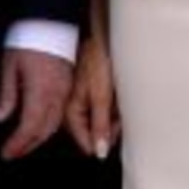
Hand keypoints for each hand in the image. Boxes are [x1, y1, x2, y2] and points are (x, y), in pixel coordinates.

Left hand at [0, 48, 71, 159]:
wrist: (50, 22)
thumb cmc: (28, 41)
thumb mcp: (10, 66)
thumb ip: (7, 95)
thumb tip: (0, 118)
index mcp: (40, 92)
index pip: (29, 127)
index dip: (18, 144)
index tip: (6, 153)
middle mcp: (56, 96)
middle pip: (44, 131)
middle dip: (28, 145)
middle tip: (13, 152)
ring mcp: (65, 92)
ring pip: (55, 125)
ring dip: (39, 138)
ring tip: (24, 144)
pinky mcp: (69, 86)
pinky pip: (62, 114)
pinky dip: (49, 126)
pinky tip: (39, 127)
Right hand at [63, 32, 121, 159]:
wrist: (98, 37)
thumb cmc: (97, 60)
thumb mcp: (101, 97)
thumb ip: (101, 126)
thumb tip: (99, 152)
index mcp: (70, 111)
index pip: (86, 142)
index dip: (104, 140)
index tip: (115, 129)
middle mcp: (73, 109)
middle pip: (95, 132)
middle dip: (110, 125)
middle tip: (118, 109)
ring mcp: (82, 101)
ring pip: (102, 121)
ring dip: (114, 115)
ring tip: (118, 97)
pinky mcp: (91, 94)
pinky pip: (105, 109)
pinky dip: (114, 105)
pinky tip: (117, 92)